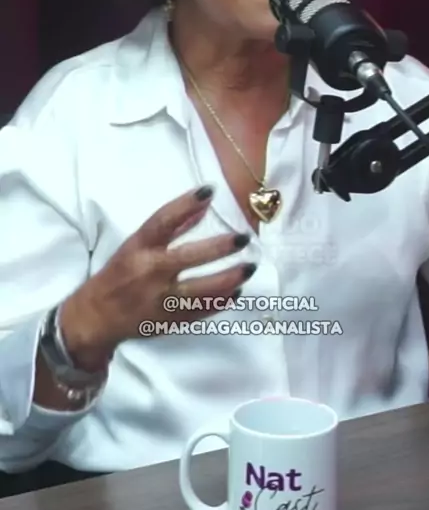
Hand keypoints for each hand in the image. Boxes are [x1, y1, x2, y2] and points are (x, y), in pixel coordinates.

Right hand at [59, 185, 253, 370]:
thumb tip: (204, 203)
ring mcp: (160, 300)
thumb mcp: (137, 244)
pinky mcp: (169, 322)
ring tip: (248, 268)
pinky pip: (201, 311)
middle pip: (189, 257)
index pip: (163, 221)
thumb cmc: (119, 273)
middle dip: (219, 248)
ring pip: (201, 290)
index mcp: (139, 248)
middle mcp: (149, 272)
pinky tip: (236, 291)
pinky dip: (221, 302)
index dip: (186, 204)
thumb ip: (172, 226)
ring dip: (229, 279)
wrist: (96, 317)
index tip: (209, 191)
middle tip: (243, 238)